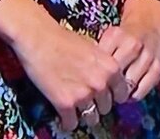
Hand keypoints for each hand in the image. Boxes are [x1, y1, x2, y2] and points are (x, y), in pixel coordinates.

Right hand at [0, 0, 130, 132]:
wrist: (36, 36)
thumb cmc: (61, 37)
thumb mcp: (90, 46)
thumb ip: (102, 65)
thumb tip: (106, 79)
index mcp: (110, 68)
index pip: (122, 94)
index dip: (111, 94)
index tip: (103, 93)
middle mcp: (100, 83)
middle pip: (106, 108)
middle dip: (96, 103)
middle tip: (84, 96)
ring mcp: (83, 94)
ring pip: (92, 119)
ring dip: (83, 113)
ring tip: (74, 105)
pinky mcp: (65, 103)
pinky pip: (71, 123)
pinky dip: (66, 120)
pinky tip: (62, 111)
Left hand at [98, 0, 159, 102]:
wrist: (150, 21)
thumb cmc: (124, 33)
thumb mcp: (109, 36)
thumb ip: (100, 52)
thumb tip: (88, 74)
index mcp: (116, 35)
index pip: (101, 63)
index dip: (95, 75)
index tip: (93, 81)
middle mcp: (133, 45)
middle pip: (115, 76)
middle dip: (108, 87)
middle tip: (103, 92)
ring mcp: (147, 57)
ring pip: (129, 85)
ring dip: (121, 94)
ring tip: (115, 93)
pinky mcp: (158, 68)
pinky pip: (143, 90)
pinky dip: (134, 95)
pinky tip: (128, 93)